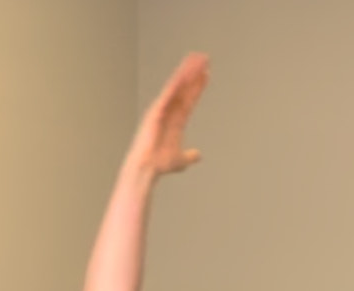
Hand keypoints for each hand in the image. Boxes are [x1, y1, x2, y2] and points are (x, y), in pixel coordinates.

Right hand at [129, 52, 209, 176]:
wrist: (147, 168)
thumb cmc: (159, 164)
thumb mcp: (180, 160)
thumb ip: (189, 156)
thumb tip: (196, 156)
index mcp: (176, 121)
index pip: (189, 99)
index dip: (198, 87)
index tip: (207, 74)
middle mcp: (169, 112)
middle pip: (185, 88)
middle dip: (194, 73)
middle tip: (204, 58)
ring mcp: (162, 109)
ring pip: (177, 86)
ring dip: (188, 71)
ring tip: (198, 58)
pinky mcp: (157, 110)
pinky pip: (168, 92)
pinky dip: (177, 81)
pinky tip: (185, 71)